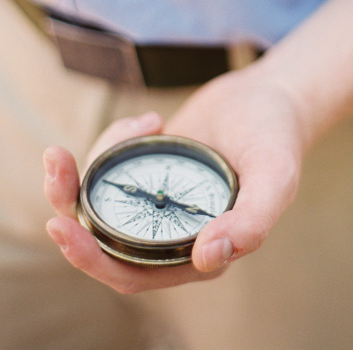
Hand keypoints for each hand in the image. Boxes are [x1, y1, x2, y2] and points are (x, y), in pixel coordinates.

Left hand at [44, 66, 305, 293]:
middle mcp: (171, 233)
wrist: (271, 97)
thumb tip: (208, 258)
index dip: (91, 259)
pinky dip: (115, 142)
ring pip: (99, 202)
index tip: (62, 224)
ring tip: (124, 126)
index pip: (131, 273)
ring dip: (85, 171)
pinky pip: (112, 168)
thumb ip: (252, 221)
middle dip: (70, 208)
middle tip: (57, 167)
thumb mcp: (276, 177)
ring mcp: (156, 200)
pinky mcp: (148, 169)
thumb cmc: (277, 140)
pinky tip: (149, 120)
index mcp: (197, 252)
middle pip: (102, 240)